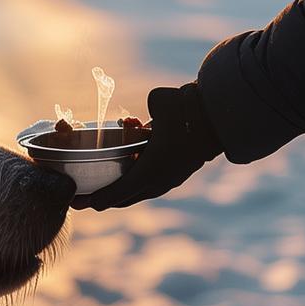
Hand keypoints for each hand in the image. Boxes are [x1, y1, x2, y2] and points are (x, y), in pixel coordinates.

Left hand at [72, 83, 221, 210]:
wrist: (220, 117)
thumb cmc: (188, 109)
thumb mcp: (160, 102)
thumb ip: (145, 102)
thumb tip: (136, 120)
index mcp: (152, 169)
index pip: (120, 191)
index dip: (99, 198)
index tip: (84, 203)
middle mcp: (161, 179)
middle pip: (127, 198)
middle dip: (104, 200)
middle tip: (84, 201)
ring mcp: (171, 179)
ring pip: (140, 192)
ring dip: (122, 194)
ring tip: (103, 193)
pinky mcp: (178, 173)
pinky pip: (152, 184)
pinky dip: (137, 183)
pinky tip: (127, 175)